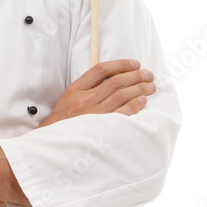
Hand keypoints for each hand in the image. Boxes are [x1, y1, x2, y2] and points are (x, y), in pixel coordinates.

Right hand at [39, 59, 154, 127]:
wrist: (55, 143)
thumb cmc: (64, 120)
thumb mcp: (69, 98)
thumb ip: (88, 86)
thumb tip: (114, 75)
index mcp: (76, 89)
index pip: (101, 70)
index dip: (121, 64)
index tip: (135, 63)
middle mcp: (85, 100)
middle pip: (116, 81)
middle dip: (136, 75)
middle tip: (148, 74)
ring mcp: (94, 115)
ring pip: (122, 95)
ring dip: (140, 89)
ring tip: (150, 86)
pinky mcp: (102, 128)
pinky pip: (123, 113)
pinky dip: (135, 105)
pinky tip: (143, 101)